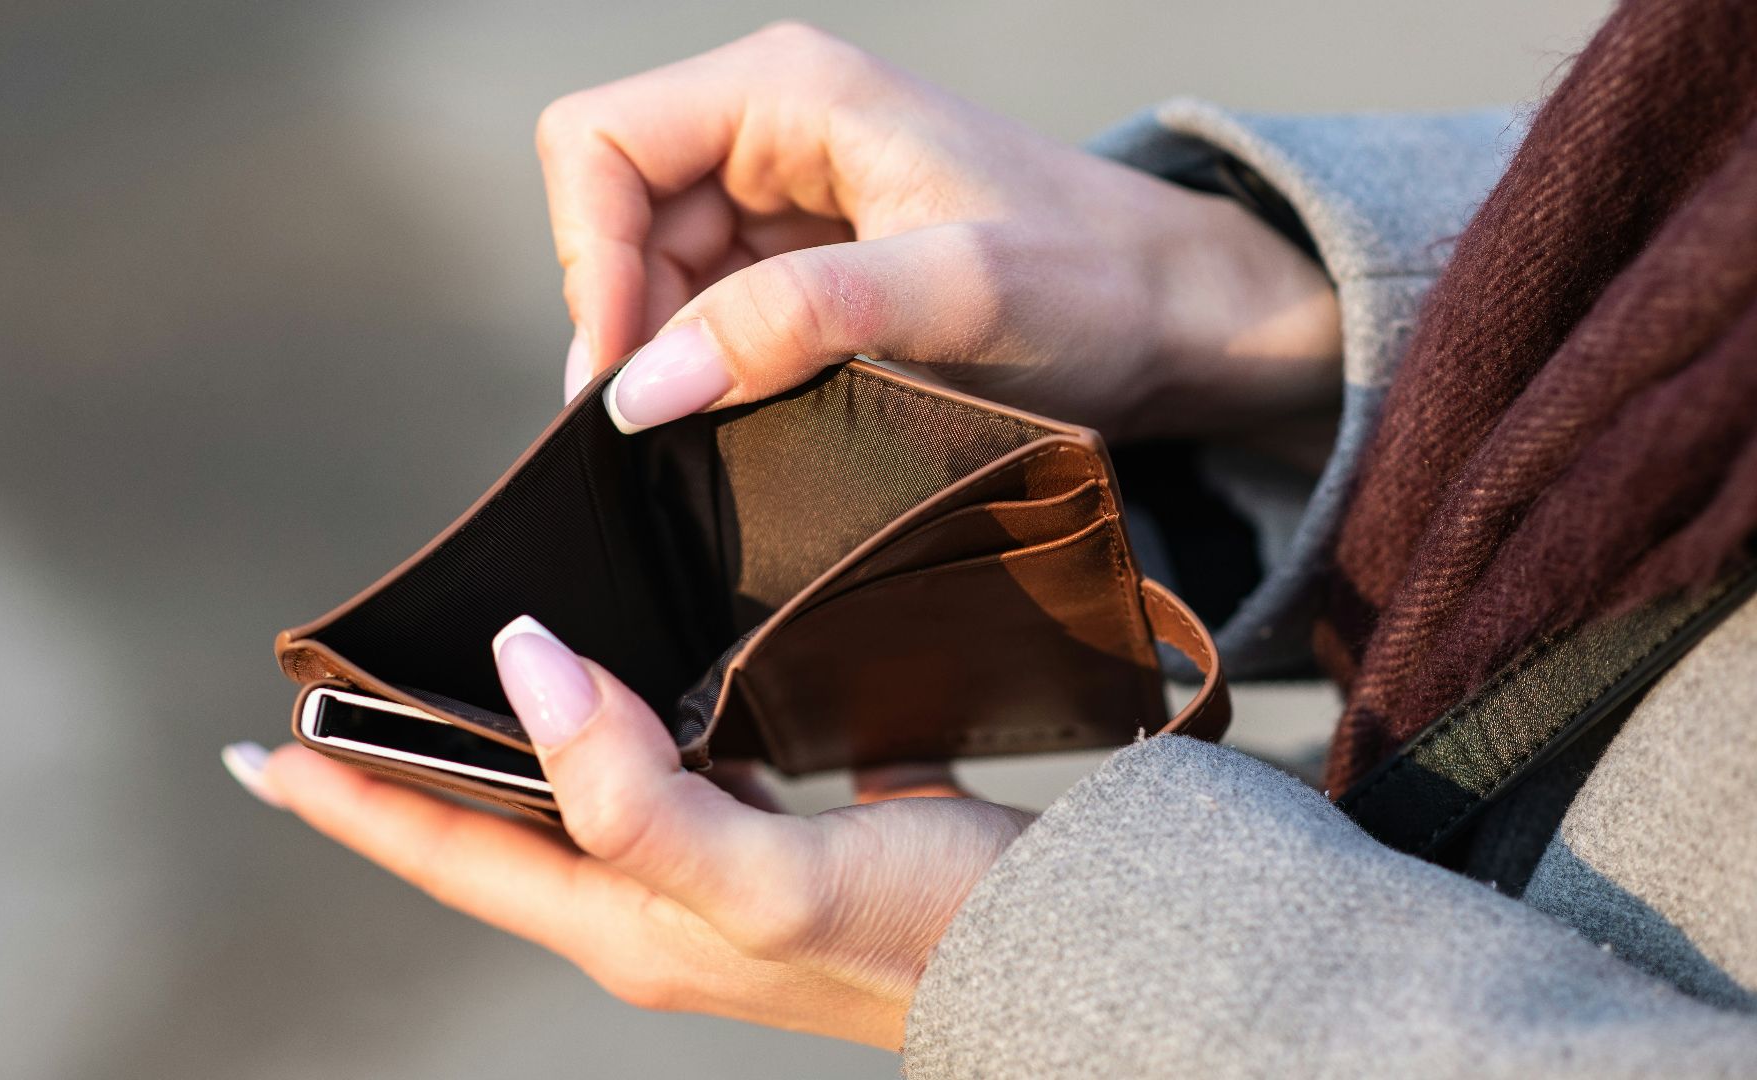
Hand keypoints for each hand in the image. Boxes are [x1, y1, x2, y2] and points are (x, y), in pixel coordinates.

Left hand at [228, 616, 1032, 1048]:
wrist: (1064, 957)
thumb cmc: (920, 933)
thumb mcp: (762, 878)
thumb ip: (630, 792)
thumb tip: (522, 666)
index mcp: (624, 924)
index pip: (446, 857)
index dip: (347, 803)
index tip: (256, 746)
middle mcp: (652, 907)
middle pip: (493, 831)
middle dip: (406, 769)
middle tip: (339, 696)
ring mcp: (714, 878)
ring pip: (571, 798)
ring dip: (504, 745)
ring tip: (453, 679)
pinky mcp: (777, 839)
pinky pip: (661, 771)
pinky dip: (615, 723)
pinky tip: (630, 676)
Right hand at [539, 22, 1339, 441]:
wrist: (1182, 321)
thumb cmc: (1096, 283)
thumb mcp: (953, 296)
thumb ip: (794, 323)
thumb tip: (644, 386)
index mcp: (787, 90)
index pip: (596, 144)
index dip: (590, 260)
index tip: (630, 376)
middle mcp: (770, 129)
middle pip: (613, 217)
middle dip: (627, 324)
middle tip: (672, 429)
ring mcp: (784, 198)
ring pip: (652, 278)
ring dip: (670, 358)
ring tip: (730, 429)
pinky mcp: (806, 265)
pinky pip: (708, 315)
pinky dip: (711, 373)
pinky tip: (755, 419)